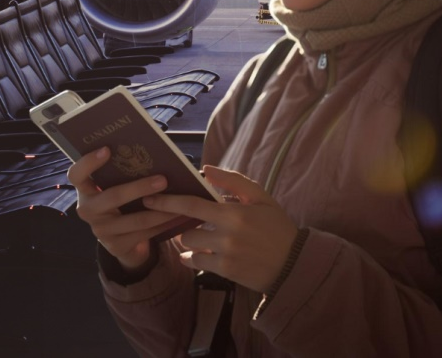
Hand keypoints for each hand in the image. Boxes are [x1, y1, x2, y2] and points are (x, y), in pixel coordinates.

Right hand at [68, 146, 185, 271]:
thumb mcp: (117, 187)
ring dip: (161, 209)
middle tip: (163, 180)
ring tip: (180, 201)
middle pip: (113, 196)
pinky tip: (178, 217)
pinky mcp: (116, 247)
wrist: (122, 240)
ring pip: (135, 219)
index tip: (107, 149)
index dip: (88, 162)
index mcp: (85, 190)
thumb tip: (152, 154)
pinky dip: (164, 224)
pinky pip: (144, 234)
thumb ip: (123, 173)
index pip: (76, 175)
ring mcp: (101, 231)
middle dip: (140, 187)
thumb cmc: (122, 203)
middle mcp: (88, 210)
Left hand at [144, 166, 298, 293]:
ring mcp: (225, 255)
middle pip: (186, 230)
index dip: (167, 202)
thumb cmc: (276, 226)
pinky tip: (195, 256)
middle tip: (183, 222)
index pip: (192, 204)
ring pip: (189, 246)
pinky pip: (196, 264)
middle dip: (182, 225)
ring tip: (195, 238)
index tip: (149, 199)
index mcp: (234, 212)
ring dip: (188, 242)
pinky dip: (192, 259)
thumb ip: (233, 181)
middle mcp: (227, 235)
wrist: (292, 263)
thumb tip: (206, 169)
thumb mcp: (260, 197)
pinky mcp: (225, 272)